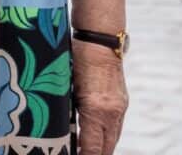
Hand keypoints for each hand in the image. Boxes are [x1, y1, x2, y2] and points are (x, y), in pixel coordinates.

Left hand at [72, 40, 127, 154]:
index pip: (92, 149)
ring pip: (112, 140)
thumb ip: (65, 110)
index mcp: (96, 109)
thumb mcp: (66, 85)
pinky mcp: (122, 102)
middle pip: (106, 149)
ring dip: (100, 148)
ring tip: (83, 150)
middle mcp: (112, 112)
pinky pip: (115, 128)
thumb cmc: (76, 57)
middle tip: (76, 153)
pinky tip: (93, 136)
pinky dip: (105, 136)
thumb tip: (59, 130)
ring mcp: (120, 107)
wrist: (99, 38)